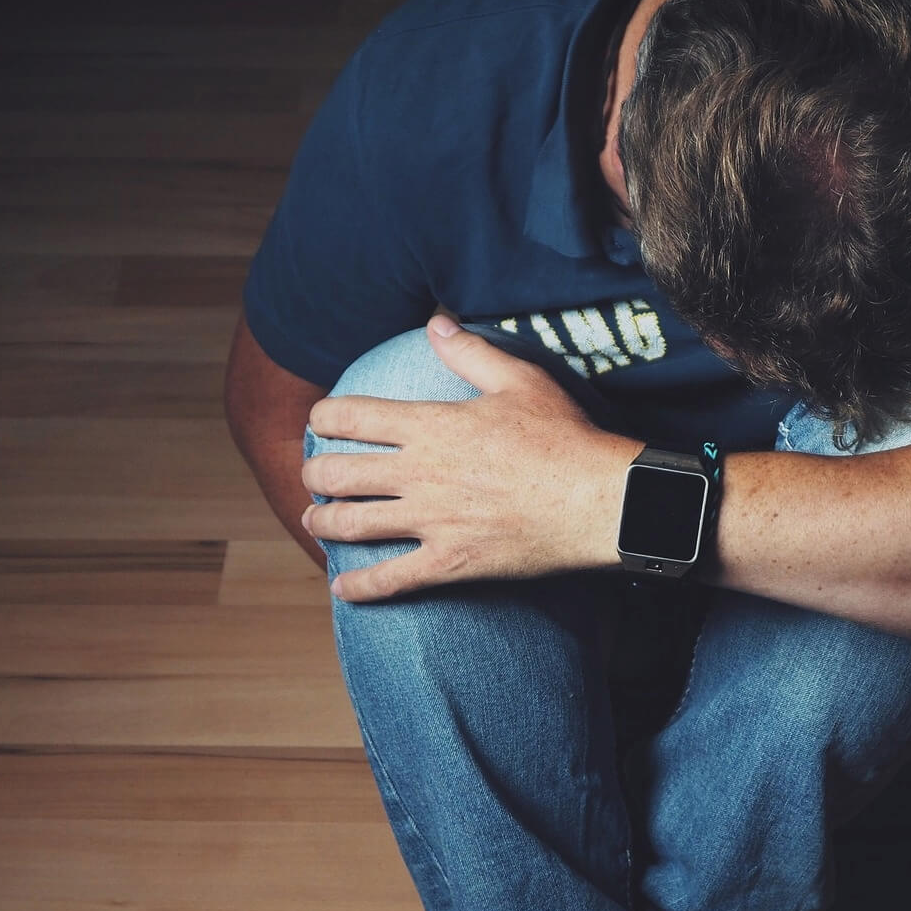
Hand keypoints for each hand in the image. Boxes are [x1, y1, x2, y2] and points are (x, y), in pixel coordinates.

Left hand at [300, 315, 640, 600]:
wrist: (596, 500)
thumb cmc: (563, 437)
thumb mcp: (519, 380)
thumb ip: (469, 353)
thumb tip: (436, 324)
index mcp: (431, 426)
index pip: (352, 416)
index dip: (325, 417)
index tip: (320, 421)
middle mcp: (419, 474)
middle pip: (339, 474)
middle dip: (315, 472)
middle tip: (314, 475)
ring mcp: (431, 521)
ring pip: (351, 525)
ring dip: (322, 522)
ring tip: (313, 520)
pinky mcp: (450, 562)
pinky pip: (391, 580)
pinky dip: (360, 586)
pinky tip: (343, 586)